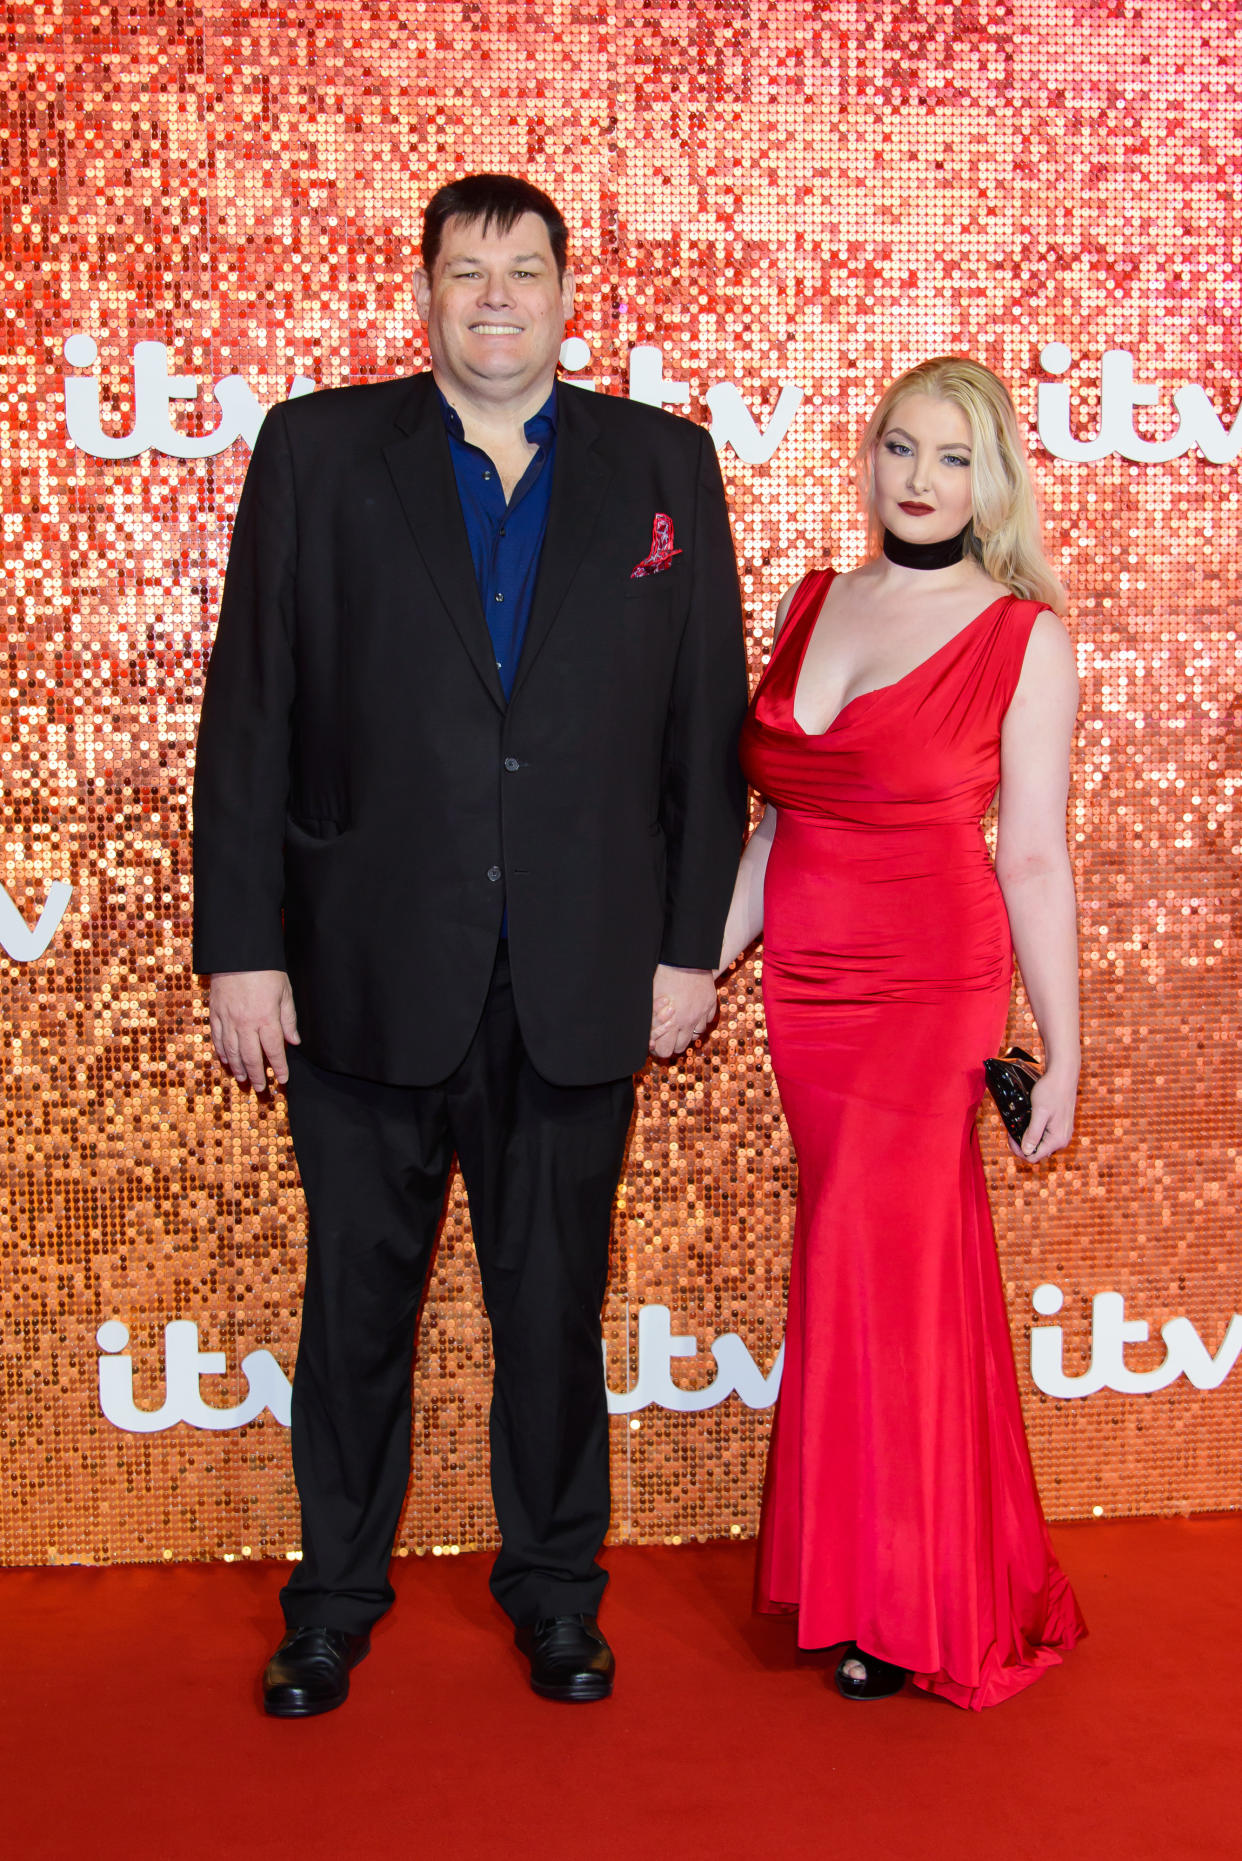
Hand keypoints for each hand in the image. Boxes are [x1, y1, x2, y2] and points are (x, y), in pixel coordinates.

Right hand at [209, 970, 300, 1089]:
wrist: (237, 953)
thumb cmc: (265, 970)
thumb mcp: (285, 992)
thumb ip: (288, 1019)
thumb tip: (294, 1041)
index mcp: (266, 1018)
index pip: (274, 1050)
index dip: (279, 1067)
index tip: (283, 1079)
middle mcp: (246, 1023)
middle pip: (251, 1056)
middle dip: (257, 1075)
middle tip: (261, 1088)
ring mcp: (228, 1019)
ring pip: (232, 1051)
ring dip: (238, 1068)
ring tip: (244, 1079)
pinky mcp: (215, 1013)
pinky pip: (218, 1038)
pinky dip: (222, 1052)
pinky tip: (226, 1061)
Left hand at [649, 964, 716, 1058]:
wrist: (685, 958)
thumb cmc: (664, 975)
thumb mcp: (651, 998)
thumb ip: (650, 1019)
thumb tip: (646, 1035)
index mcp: (671, 1022)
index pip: (665, 1050)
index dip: (658, 1048)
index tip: (654, 1042)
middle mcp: (688, 1021)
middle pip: (680, 1047)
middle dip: (671, 1043)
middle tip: (665, 1035)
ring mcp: (701, 1013)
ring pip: (695, 1035)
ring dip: (686, 1033)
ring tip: (678, 1023)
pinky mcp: (710, 1004)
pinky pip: (706, 1021)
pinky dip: (698, 1021)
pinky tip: (691, 1013)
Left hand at [1010, 1064, 1076, 1163]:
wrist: (1063, 1076)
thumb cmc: (1051, 1091)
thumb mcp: (1039, 1112)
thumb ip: (1033, 1133)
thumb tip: (1026, 1151)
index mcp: (1057, 1140)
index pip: (1033, 1157)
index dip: (1018, 1150)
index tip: (1009, 1136)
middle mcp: (1061, 1140)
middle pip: (1036, 1152)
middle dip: (1021, 1145)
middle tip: (1010, 1131)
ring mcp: (1061, 1134)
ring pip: (1039, 1144)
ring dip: (1027, 1138)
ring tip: (1017, 1126)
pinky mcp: (1059, 1127)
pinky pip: (1044, 1136)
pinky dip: (1033, 1132)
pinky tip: (1026, 1122)